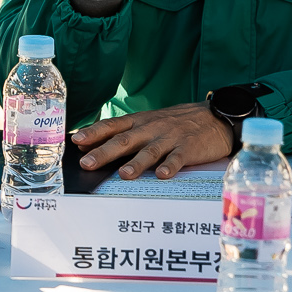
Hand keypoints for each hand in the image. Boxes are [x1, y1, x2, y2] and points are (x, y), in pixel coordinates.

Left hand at [72, 104, 231, 179]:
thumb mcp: (147, 123)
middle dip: (104, 152)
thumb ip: (121, 134)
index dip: (94, 133)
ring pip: (150, 151)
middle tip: (88, 163)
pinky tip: (163, 175)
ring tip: (124, 174)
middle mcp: (151, 129)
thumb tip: (88, 146)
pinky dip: (170, 166)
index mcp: (139, 122)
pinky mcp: (188, 148)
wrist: (214, 117)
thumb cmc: (176, 123)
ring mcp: (170, 138)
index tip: (76, 141)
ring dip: (136, 163)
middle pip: (125, 141)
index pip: (112, 126)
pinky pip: (178, 158)